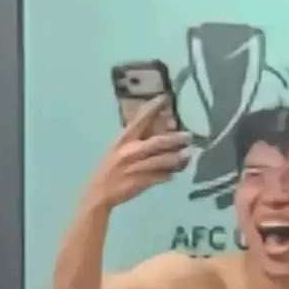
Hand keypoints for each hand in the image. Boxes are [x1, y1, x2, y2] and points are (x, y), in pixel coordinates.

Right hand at [83, 97, 191, 211]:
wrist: (100, 191)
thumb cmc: (113, 167)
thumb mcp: (121, 148)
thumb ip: (139, 138)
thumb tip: (165, 128)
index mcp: (123, 139)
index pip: (140, 119)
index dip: (153, 108)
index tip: (165, 97)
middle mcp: (129, 151)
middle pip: (156, 142)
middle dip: (174, 138)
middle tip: (188, 135)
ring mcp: (134, 167)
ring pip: (160, 160)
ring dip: (176, 158)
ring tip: (188, 155)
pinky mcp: (139, 182)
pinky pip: (159, 177)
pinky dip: (168, 175)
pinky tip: (174, 173)